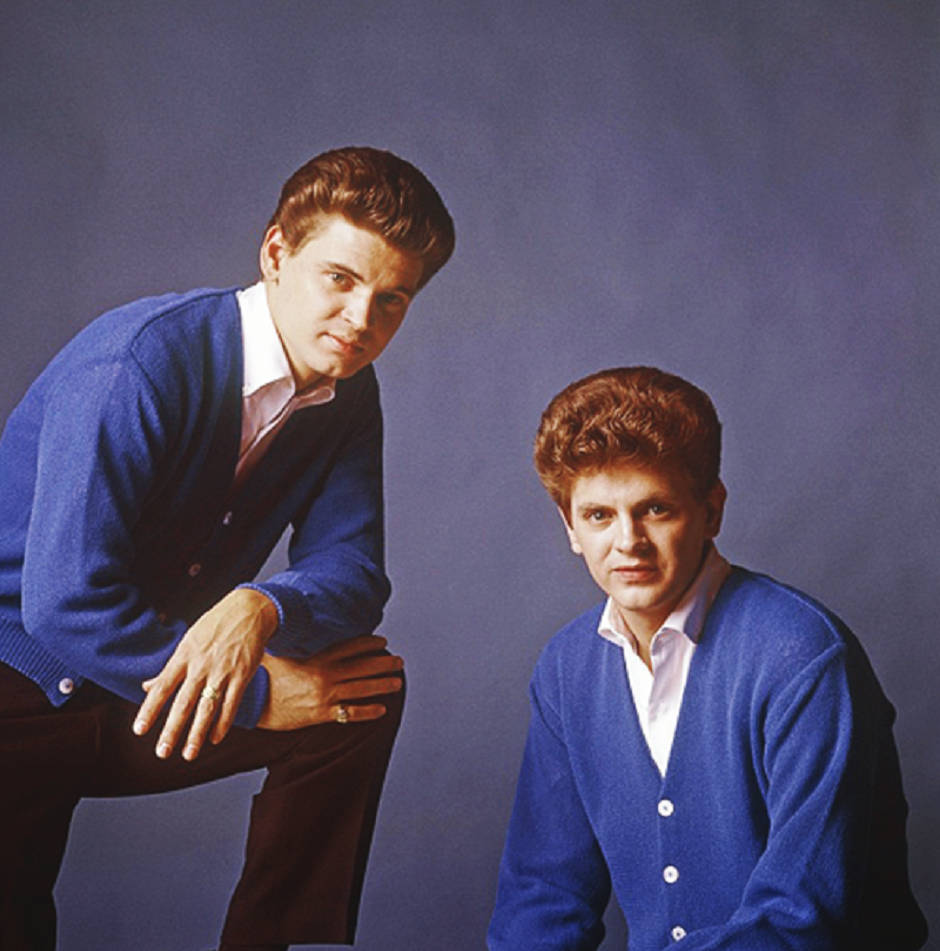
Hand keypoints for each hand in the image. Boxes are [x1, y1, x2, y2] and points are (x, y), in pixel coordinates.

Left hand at [133, 588, 278, 759]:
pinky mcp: (242, 675)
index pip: (163, 687)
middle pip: (184, 703)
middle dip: (172, 730)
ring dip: (197, 734)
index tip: (139, 730)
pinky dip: (223, 723)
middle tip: (162, 752)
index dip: (150, 710)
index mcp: (184, 656)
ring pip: (207, 708)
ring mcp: (222, 671)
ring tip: (189, 754)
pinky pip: (231, 703)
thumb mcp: (188, 641)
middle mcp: (201, 666)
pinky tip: (215, 738)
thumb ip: (170, 667)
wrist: (249, 611)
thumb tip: (146, 686)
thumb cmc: (215, 626)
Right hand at [258, 634, 402, 730]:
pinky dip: (368, 711)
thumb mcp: (279, 651)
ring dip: (382, 685)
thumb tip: (293, 620)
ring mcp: (325, 696)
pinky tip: (382, 709)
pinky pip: (351, 713)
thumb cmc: (263, 675)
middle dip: (384, 664)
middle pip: (362, 668)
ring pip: (361, 689)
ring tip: (397, 682)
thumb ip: (293, 639)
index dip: (369, 644)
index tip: (382, 642)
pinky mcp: (321, 715)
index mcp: (316, 658)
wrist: (252, 704)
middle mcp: (325, 676)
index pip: (350, 647)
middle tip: (399, 662)